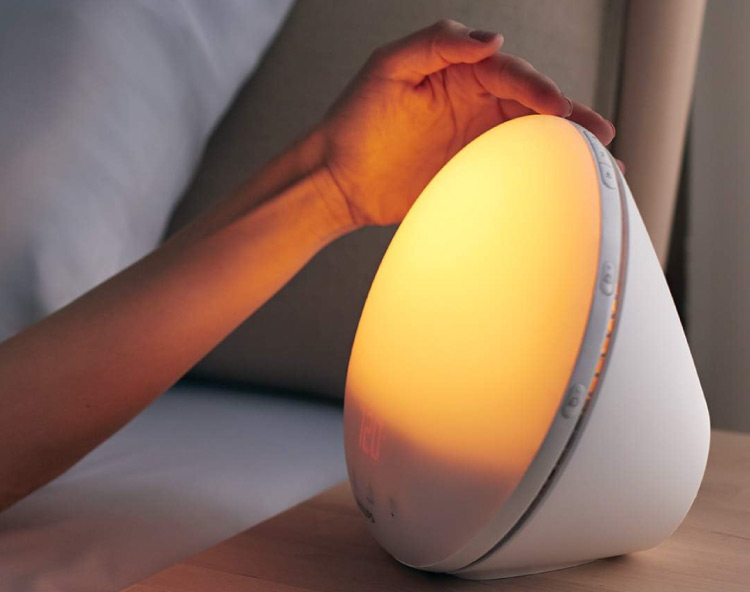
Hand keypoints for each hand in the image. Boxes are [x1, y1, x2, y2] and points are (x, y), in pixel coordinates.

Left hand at [317, 19, 616, 225]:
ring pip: (531, 140)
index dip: (538, 90)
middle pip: (534, 107)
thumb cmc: (356, 119)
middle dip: (570, 119)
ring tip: (605, 164)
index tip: (559, 110)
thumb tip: (493, 40)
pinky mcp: (472, 175)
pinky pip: (513, 173)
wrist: (338, 178)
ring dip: (567, 150)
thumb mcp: (389, 67)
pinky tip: (568, 188)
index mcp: (462, 73)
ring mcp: (476, 141)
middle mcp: (476, 104)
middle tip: (601, 136)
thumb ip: (438, 43)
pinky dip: (542, 178)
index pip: (512, 76)